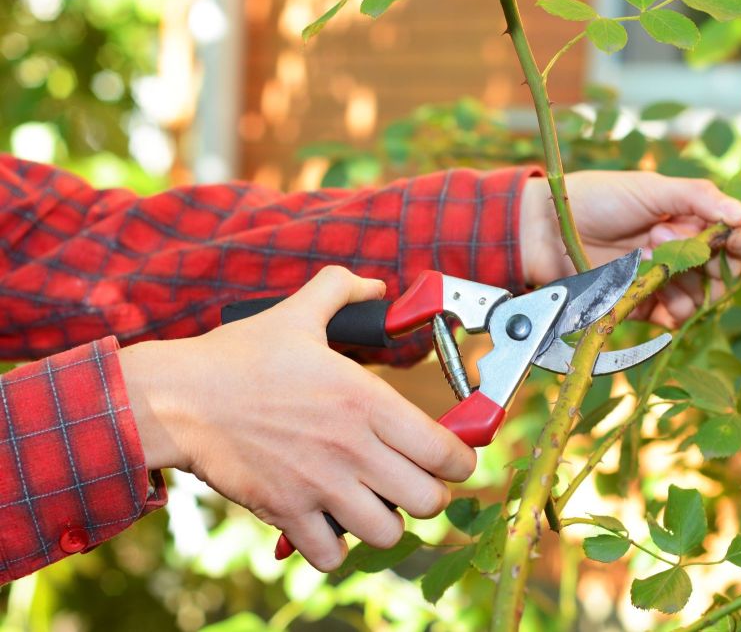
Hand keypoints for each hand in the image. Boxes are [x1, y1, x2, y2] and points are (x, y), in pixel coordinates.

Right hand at [119, 267, 475, 571]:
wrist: (178, 398)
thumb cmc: (239, 357)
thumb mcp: (298, 313)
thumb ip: (341, 290)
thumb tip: (375, 285)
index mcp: (367, 401)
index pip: (446, 452)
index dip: (460, 462)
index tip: (451, 459)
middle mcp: (353, 448)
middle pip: (428, 501)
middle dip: (428, 495)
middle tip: (412, 482)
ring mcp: (320, 485)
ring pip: (388, 534)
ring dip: (386, 523)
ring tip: (373, 505)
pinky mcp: (286, 513)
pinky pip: (332, 557)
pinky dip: (336, 549)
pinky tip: (330, 524)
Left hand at [520, 171, 740, 327]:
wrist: (549, 228)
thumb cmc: (599, 198)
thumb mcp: (653, 188)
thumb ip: (700, 198)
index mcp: (690, 220)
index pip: (735, 238)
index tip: (739, 238)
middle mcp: (682, 252)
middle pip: (723, 274)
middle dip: (710, 261)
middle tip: (668, 237)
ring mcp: (663, 281)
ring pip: (701, 298)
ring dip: (685, 281)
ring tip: (648, 254)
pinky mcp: (643, 305)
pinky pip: (673, 317)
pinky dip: (672, 309)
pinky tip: (652, 289)